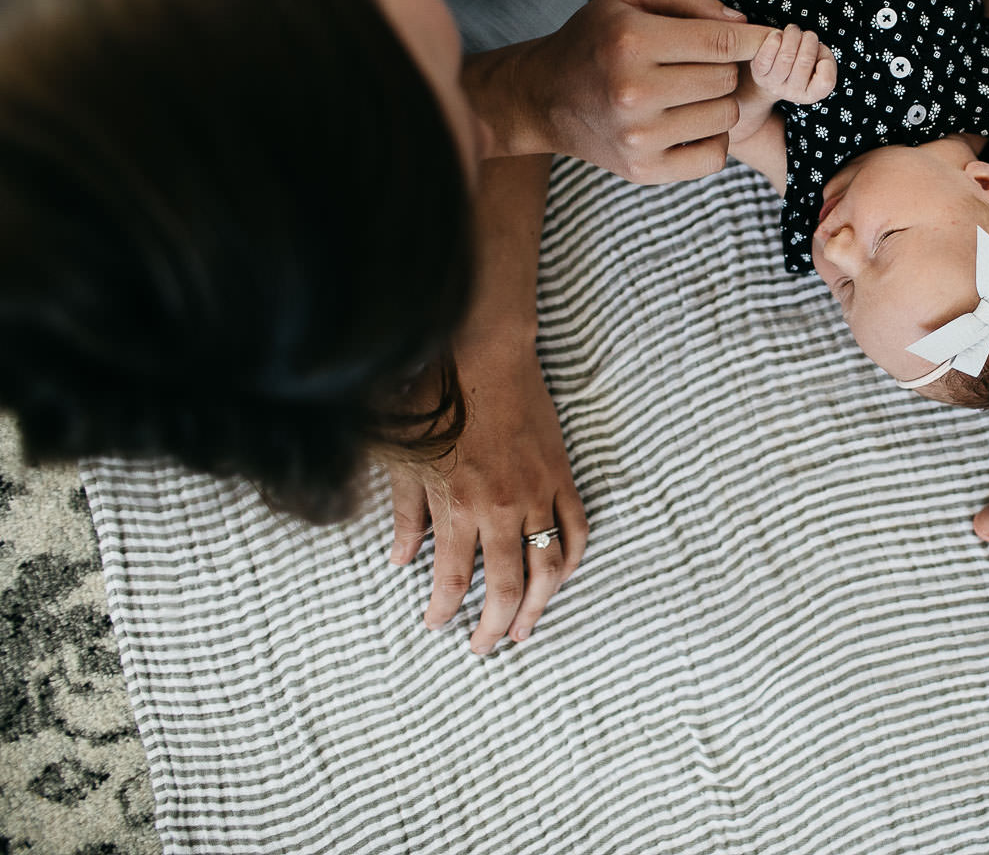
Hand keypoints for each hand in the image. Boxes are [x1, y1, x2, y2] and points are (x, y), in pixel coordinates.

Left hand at [389, 334, 588, 653]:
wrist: (485, 354)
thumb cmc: (437, 401)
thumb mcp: (407, 462)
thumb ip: (407, 515)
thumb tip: (400, 560)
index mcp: (457, 507)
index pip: (451, 580)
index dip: (442, 610)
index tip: (435, 624)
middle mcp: (501, 509)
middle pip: (505, 589)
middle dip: (493, 627)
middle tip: (484, 647)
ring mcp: (538, 493)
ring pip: (548, 568)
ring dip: (538, 606)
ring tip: (525, 630)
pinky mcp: (562, 476)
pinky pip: (576, 530)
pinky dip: (571, 560)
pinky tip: (559, 578)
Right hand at [464, 0, 774, 182]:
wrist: (543, 97)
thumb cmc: (596, 40)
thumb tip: (745, 23)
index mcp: (631, 41)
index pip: (720, 42)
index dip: (755, 40)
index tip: (771, 39)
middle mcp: (634, 91)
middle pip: (725, 79)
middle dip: (721, 68)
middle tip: (696, 66)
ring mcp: (639, 136)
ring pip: (725, 116)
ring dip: (717, 103)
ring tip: (687, 94)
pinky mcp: (644, 170)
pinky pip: (714, 156)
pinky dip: (712, 138)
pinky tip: (688, 123)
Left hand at [730, 25, 836, 143]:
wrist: (775, 69)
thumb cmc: (802, 62)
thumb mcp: (820, 62)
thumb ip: (824, 57)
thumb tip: (811, 45)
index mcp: (812, 93)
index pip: (825, 82)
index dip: (826, 64)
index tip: (821, 56)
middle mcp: (793, 93)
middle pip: (805, 61)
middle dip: (809, 40)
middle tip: (807, 35)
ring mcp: (774, 85)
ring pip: (786, 56)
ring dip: (792, 35)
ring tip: (793, 31)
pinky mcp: (759, 75)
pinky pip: (766, 58)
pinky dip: (773, 41)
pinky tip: (778, 36)